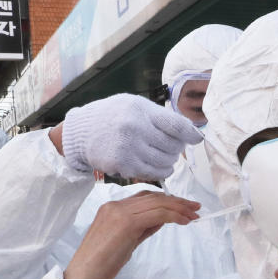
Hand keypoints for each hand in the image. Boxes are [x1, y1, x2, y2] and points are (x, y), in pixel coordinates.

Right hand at [60, 94, 203, 180]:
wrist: (81, 131)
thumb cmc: (112, 116)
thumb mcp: (134, 105)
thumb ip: (159, 116)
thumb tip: (189, 130)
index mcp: (140, 109)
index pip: (176, 125)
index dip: (191, 134)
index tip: (196, 139)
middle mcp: (135, 128)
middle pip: (173, 146)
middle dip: (176, 149)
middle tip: (172, 147)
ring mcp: (129, 148)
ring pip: (165, 162)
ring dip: (169, 162)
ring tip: (165, 157)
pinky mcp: (123, 165)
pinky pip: (153, 173)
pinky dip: (161, 172)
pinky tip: (160, 168)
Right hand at [64, 192, 199, 278]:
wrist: (85, 275)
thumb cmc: (102, 264)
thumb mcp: (125, 241)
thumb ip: (142, 228)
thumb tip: (162, 220)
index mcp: (112, 207)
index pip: (145, 197)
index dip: (166, 200)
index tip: (183, 206)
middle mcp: (115, 205)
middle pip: (153, 197)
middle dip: (177, 201)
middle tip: (195, 207)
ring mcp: (119, 212)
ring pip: (157, 203)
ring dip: (179, 208)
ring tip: (194, 215)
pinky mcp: (127, 223)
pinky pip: (157, 214)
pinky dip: (174, 216)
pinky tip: (184, 222)